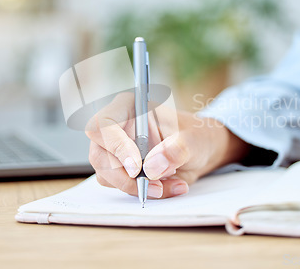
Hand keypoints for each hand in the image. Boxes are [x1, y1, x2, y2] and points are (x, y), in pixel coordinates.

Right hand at [85, 92, 248, 198]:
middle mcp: (117, 128)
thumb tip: (152, 167)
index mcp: (129, 107)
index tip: (136, 166)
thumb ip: (176, 150)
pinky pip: (120, 187)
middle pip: (99, 155)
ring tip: (168, 184)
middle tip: (154, 186)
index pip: (103, 123)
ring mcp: (115, 150)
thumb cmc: (195, 135)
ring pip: (106, 175)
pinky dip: (142, 192)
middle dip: (125, 177)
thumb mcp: (193, 140)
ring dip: (136, 187)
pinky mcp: (121, 169)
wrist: (200, 151)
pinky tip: (166, 186)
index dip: (115, 145)